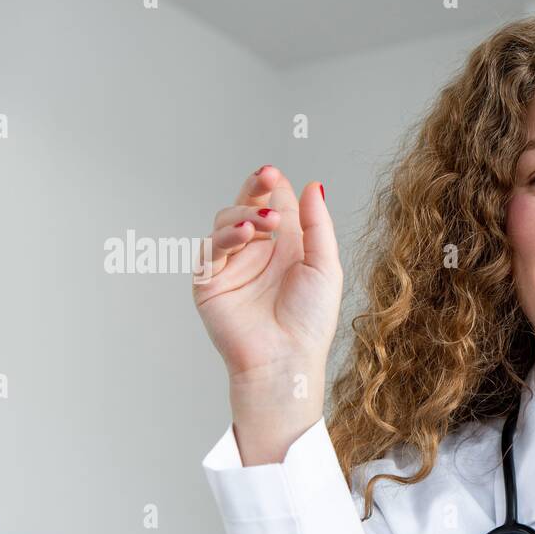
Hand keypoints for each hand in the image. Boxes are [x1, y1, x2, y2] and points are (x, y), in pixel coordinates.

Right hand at [192, 165, 343, 462]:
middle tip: (266, 180)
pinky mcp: (210, 282)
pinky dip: (224, 237)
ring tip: (265, 221)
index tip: (275, 174)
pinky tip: (243, 234)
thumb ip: (317, 225)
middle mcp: (258, 253)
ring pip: (225, 221)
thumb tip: (313, 185)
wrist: (287, 359)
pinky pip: (210, 250)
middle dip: (254, 190)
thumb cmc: (310, 321)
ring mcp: (232, 266)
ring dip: (243, 213)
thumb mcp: (324, 266)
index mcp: (286, 247)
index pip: (274, 204)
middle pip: (245, 206)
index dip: (272, 187)